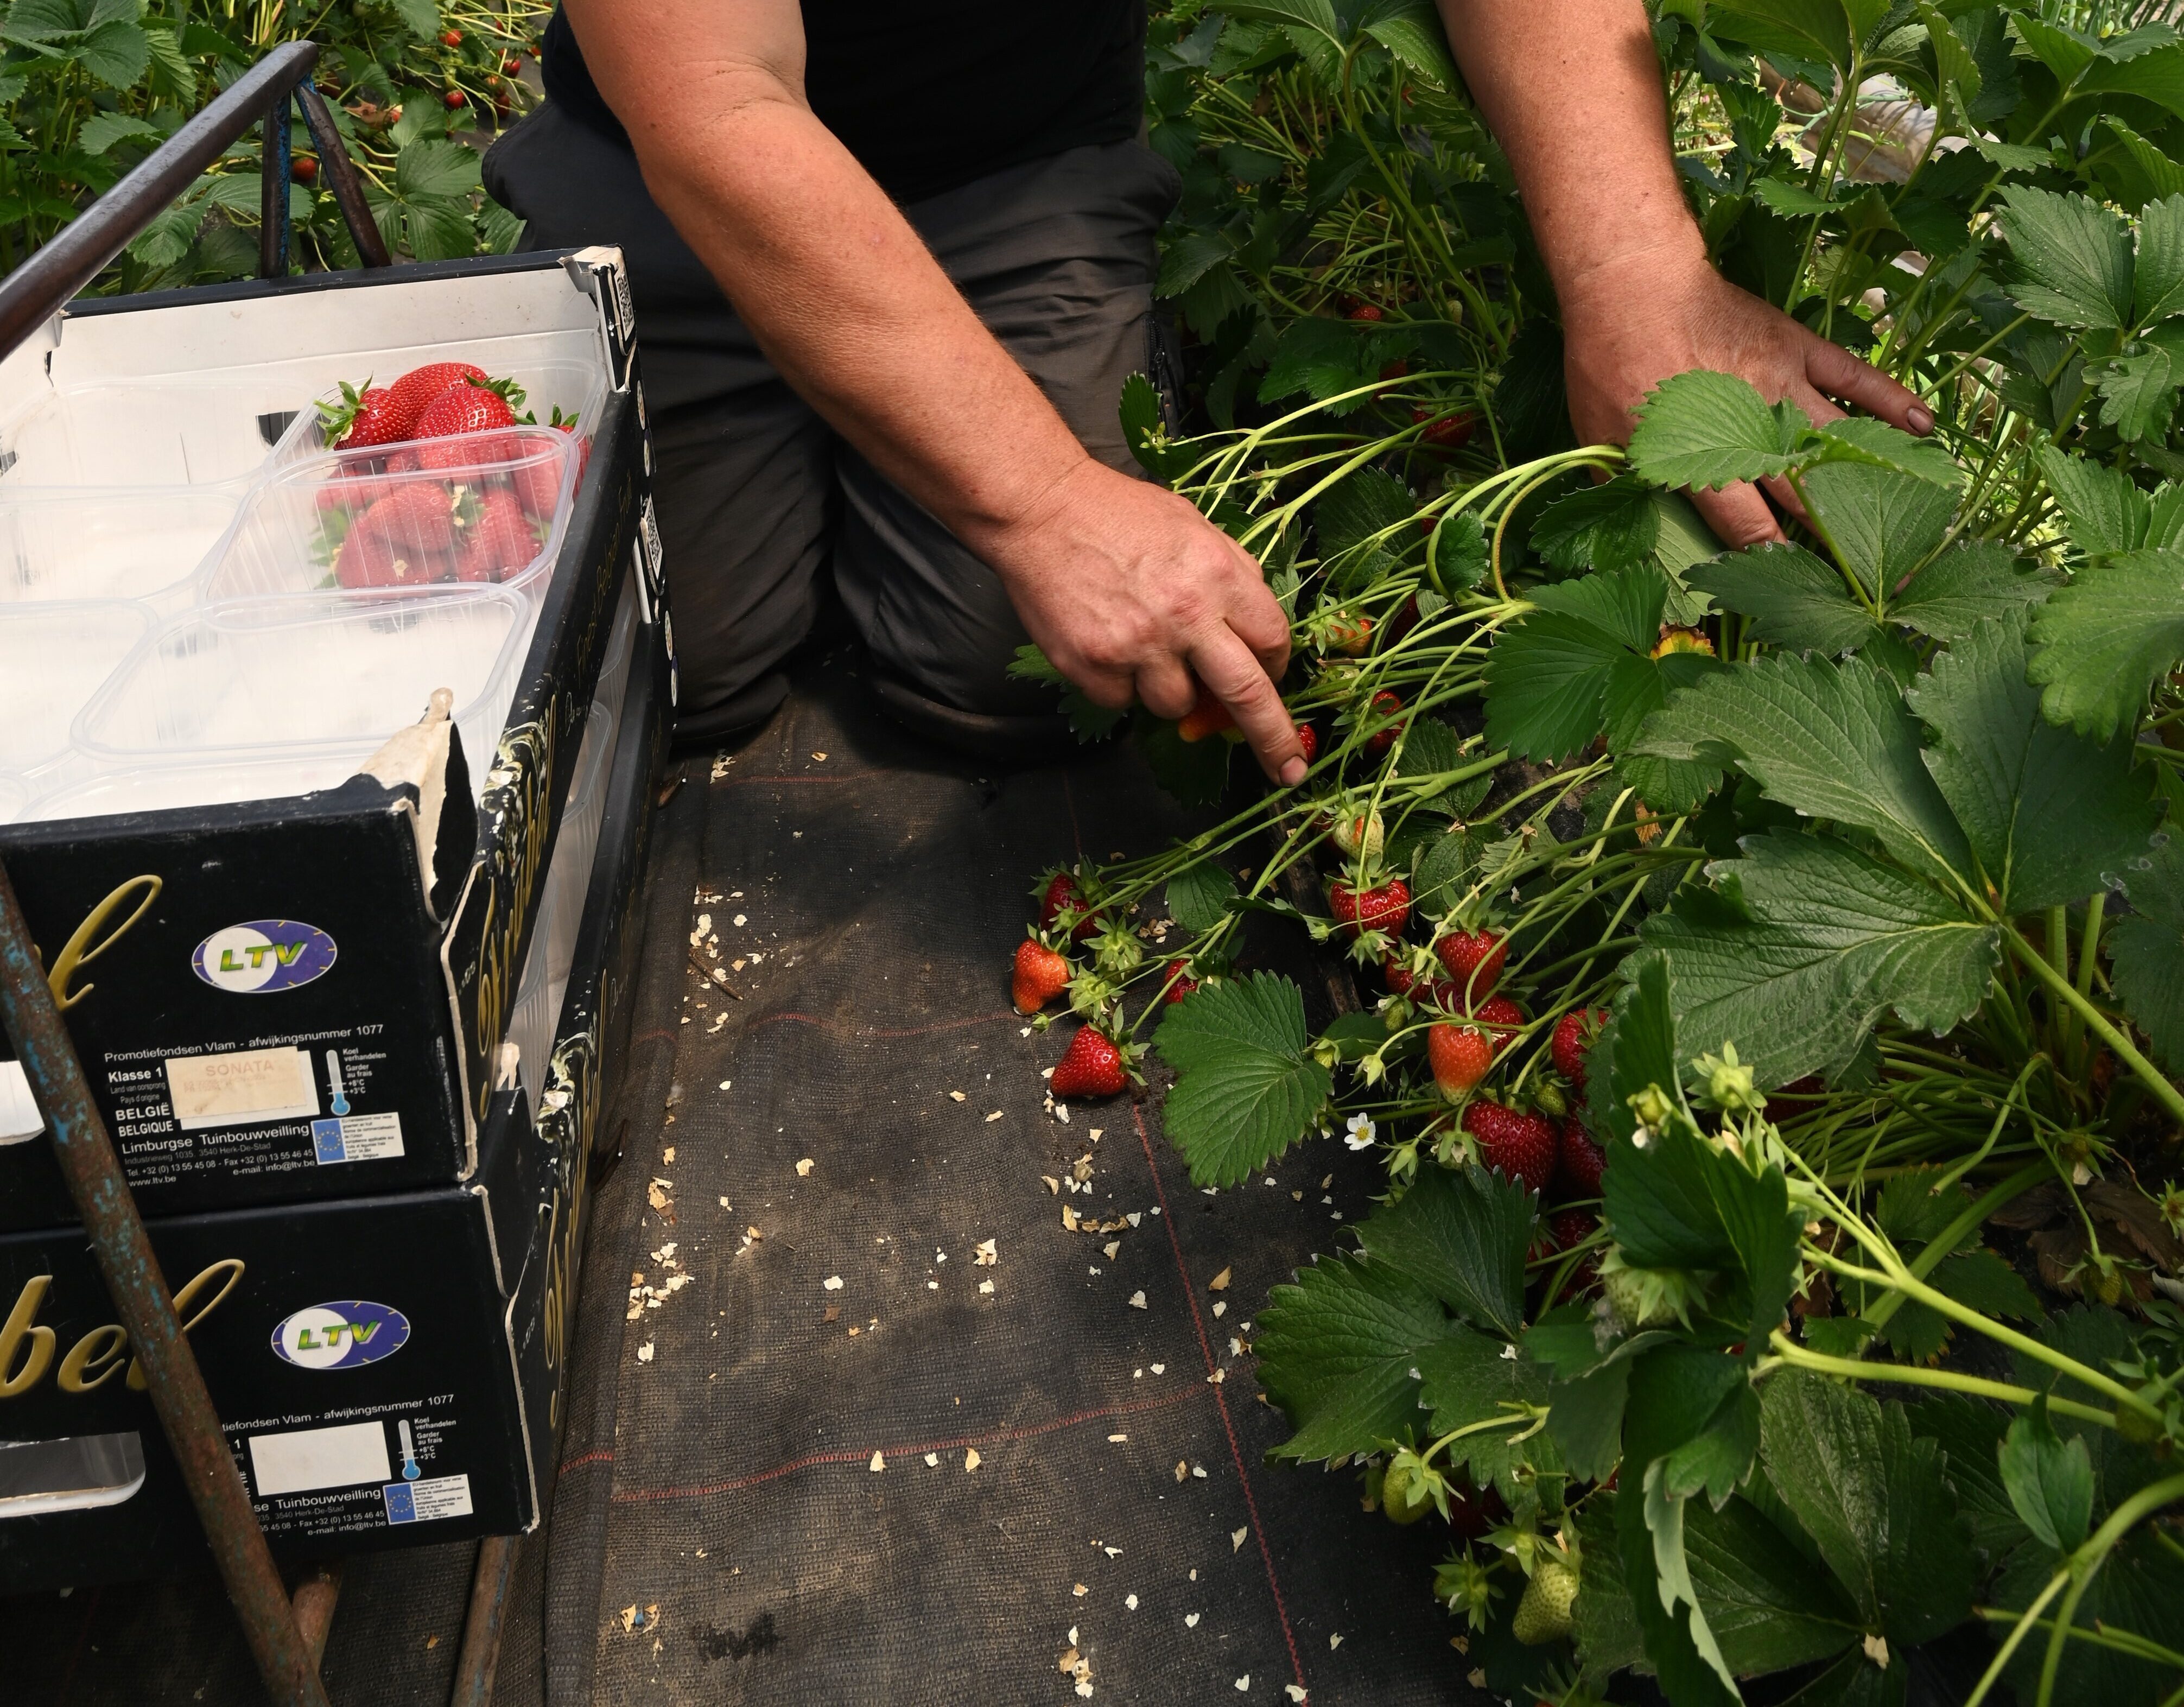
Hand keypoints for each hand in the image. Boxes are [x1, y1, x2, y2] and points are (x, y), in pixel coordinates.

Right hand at [983, 458, 1305, 784]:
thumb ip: (1231, 576)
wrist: (1041, 509)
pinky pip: (1123, 701)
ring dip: (1167, 688)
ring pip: (1175, 705)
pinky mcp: (1094, 666)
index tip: (1272, 680)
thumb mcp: (1193, 527)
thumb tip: (1256, 630)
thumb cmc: (1117, 514)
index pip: (1273, 640)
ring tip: (1140, 642)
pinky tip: (1105, 642)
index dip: (1276, 667)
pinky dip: (1119, 683)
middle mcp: (1185, 615)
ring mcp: (1138, 645)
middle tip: (1288, 770)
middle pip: (1247, 694)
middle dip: (1273, 739)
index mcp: (1218, 575)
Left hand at [1559, 248, 1932, 545]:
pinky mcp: (1798, 347)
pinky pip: (1855, 376)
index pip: (1748, 526)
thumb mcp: (1599, 438)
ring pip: (1838, 440)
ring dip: (1874, 477)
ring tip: (1911, 511)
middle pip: (1803, 493)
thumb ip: (1625, 489)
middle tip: (1864, 573)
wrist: (1632, 283)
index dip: (1770, 560)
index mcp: (1706, 456)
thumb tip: (1639, 531)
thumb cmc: (1608, 364)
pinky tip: (1924, 425)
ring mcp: (1783, 384)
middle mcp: (1754, 426)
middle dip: (1834, 538)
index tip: (1792, 585)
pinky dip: (1892, 400)